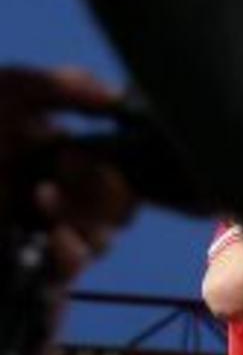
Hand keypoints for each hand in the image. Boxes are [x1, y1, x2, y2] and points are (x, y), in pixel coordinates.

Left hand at [0, 67, 136, 282]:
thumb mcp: (5, 91)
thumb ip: (60, 85)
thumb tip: (113, 96)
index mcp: (58, 155)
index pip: (118, 167)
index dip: (113, 163)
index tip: (73, 152)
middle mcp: (56, 193)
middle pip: (119, 206)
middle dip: (100, 193)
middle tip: (58, 173)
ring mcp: (41, 230)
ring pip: (102, 238)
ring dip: (85, 220)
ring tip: (43, 202)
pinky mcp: (29, 263)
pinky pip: (74, 268)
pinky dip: (72, 252)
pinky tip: (54, 236)